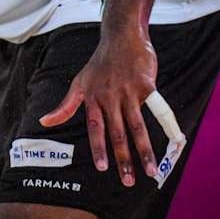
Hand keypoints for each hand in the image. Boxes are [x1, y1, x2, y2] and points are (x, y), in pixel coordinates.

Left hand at [39, 29, 158, 186]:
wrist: (121, 37)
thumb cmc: (99, 64)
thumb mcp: (79, 83)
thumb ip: (65, 106)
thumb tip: (44, 123)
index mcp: (92, 99)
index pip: (95, 128)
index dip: (99, 148)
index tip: (102, 168)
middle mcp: (109, 97)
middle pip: (117, 133)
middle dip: (123, 159)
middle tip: (128, 181)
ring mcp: (129, 92)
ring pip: (137, 127)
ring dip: (144, 151)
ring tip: (150, 170)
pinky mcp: (146, 86)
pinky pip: (156, 108)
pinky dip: (165, 124)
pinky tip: (175, 140)